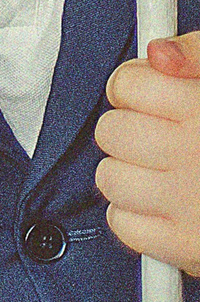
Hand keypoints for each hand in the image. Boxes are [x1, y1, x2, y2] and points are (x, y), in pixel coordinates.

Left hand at [97, 30, 199, 273]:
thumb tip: (160, 55)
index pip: (128, 84)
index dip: (135, 87)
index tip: (151, 96)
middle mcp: (195, 154)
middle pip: (112, 131)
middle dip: (132, 130)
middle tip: (163, 136)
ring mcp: (190, 203)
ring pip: (109, 178)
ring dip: (131, 175)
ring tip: (167, 172)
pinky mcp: (188, 246)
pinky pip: (123, 224)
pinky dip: (137, 218)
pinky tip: (169, 206)